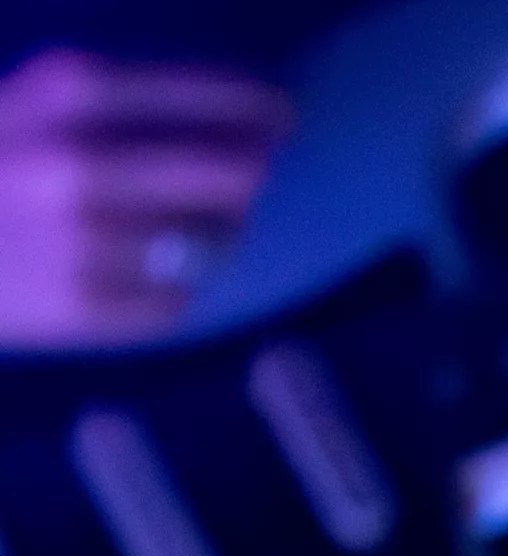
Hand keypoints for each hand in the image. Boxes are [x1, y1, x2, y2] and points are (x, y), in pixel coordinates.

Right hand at [0, 49, 289, 348]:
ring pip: (214, 243)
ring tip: (180, 228)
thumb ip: (105, 105)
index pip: (207, 97)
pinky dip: (170, 284)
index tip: (279, 118)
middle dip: (247, 176)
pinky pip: (178, 296)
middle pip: (234, 175)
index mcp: (69, 95)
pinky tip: (134, 270)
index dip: (257, 108)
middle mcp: (87, 164)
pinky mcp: (88, 306)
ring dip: (212, 235)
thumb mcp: (19, 104)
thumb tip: (228, 122)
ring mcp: (90, 240)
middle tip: (242, 180)